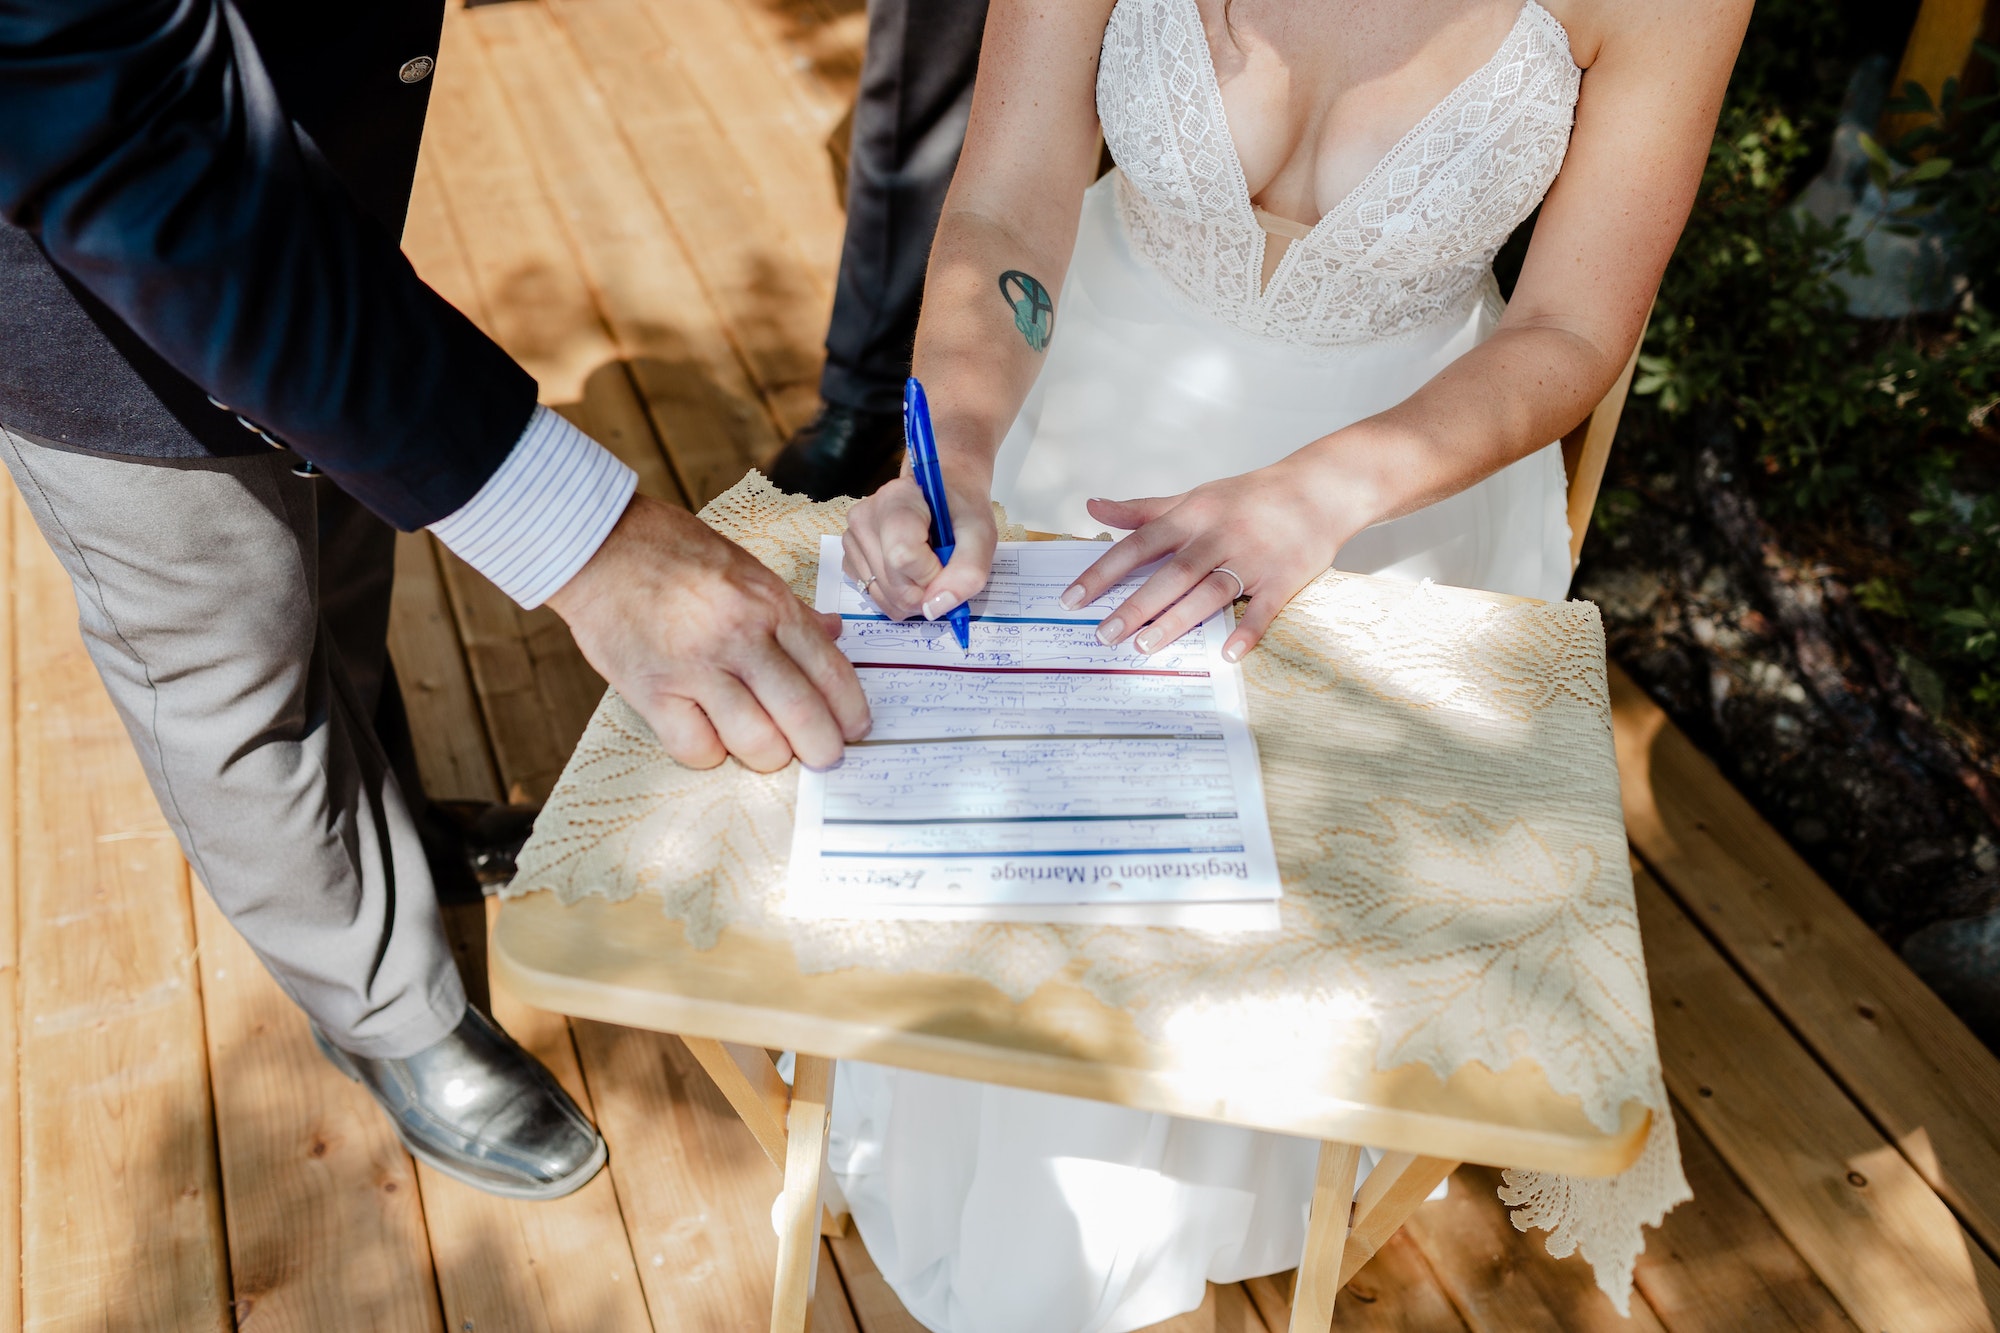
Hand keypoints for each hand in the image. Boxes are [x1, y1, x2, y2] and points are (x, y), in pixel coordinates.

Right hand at [545, 495, 870, 771]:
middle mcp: (739, 636)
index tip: (855, 729)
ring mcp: (694, 667)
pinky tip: (712, 739)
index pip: (829, 669)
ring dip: (770, 756)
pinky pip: (697, 747)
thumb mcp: (745, 567)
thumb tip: (833, 633)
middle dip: (822, 748)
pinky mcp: (652, 691)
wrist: (599, 546)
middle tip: (824, 757)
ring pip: (755, 741)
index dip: (850, 710)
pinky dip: (711, 753)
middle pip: (801, 714)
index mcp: (769, 604)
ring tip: (768, 751)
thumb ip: (789, 608)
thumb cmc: (673, 552)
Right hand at [841, 468, 998, 623]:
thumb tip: (935, 608)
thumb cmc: (960, 510)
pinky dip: (898, 596)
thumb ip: (968, 571)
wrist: (942, 494)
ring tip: (927, 567)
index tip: (947, 562)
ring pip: (883, 597)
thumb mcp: (981, 535)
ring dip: (914, 596)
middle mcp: (864, 518)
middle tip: (942, 569)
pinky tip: (910, 571)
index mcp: (895, 500)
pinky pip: (874, 596)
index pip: (903, 558)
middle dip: (926, 592)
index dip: (932, 575)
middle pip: (893, 586)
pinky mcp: (849, 558)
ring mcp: (852, 539)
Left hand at [1061, 458, 1356, 661]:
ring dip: (1177, 620)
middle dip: (1135, 605)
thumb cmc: (1251, 497)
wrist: (1321, 488)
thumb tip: (1094, 507)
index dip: (1103, 572)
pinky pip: (1264, 608)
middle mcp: (1219, 536)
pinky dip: (1247, 631)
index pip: (1139, 544)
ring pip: (1209, 592)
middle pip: (1171, 573)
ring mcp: (1253, 558)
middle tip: (1104, 634)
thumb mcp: (1195, 496)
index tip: (1073, 598)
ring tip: (1145, 647)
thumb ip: (1144, 510)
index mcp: (1193, 515)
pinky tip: (1226, 654)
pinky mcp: (1284, 578)